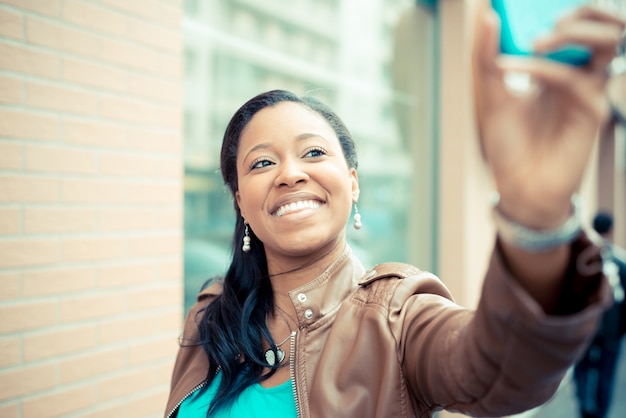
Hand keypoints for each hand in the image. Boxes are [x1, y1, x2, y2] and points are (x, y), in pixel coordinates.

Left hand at [473, 3, 624, 228]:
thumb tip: (486, 14)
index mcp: (558, 68)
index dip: (569, 7)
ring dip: (575, 30)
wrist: (518, 187)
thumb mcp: (491, 95)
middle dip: (582, 11)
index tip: (530, 0)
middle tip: (549, 15)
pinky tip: (511, 68)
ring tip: (538, 38)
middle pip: (605, 25)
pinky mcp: (591, 112)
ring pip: (607, 43)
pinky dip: (541, 68)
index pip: (577, 24)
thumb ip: (486, 57)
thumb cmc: (508, 144)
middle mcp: (578, 76)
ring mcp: (588, 92)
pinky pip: (574, 79)